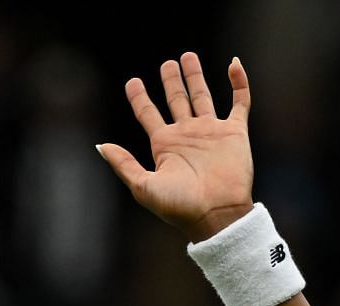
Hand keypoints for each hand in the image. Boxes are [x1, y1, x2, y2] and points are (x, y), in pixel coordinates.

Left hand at [98, 52, 255, 240]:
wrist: (216, 215)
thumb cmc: (179, 206)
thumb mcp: (143, 186)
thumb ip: (124, 164)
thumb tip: (100, 146)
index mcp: (165, 145)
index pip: (148, 114)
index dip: (139, 97)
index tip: (132, 81)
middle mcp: (187, 135)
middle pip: (176, 100)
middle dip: (171, 81)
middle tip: (167, 63)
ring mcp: (211, 132)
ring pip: (202, 96)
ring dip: (195, 77)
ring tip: (188, 57)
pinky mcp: (235, 132)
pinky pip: (239, 102)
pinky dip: (239, 83)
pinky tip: (233, 64)